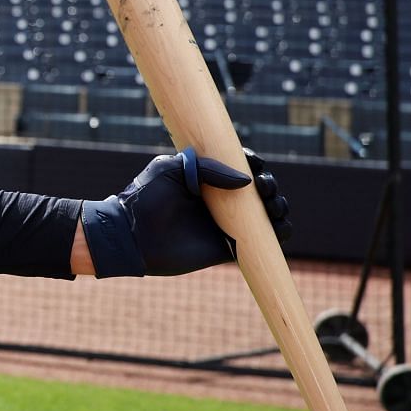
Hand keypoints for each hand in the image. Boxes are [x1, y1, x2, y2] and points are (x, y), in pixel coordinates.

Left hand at [82, 148, 291, 277]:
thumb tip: (247, 180)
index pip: (240, 167)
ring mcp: (225, 223)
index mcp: (205, 177)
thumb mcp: (171, 170)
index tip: (255, 163)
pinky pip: (263, 240)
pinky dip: (280, 232)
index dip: (253, 163)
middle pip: (258, 189)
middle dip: (270, 184)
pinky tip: (280, 226)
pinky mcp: (229, 247)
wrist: (130, 236)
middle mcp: (219, 199)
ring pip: (266, 212)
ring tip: (273, 205)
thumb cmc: (144, 199)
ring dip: (279, 205)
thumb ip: (207, 169)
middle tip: (264, 187)